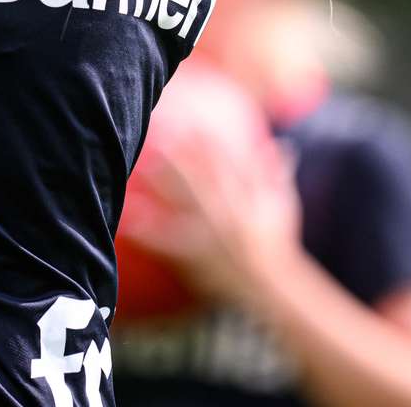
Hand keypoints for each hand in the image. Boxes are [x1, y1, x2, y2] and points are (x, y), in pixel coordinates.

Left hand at [122, 131, 301, 308]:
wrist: (273, 288)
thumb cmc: (277, 244)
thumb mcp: (283, 207)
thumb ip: (280, 174)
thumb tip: (285, 145)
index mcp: (248, 199)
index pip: (227, 163)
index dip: (208, 142)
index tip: (190, 122)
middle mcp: (229, 213)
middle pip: (200, 179)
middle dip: (180, 155)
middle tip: (157, 131)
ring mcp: (210, 235)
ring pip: (183, 204)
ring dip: (161, 182)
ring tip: (139, 162)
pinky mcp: (195, 256)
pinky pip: (167, 243)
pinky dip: (146, 231)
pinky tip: (125, 219)